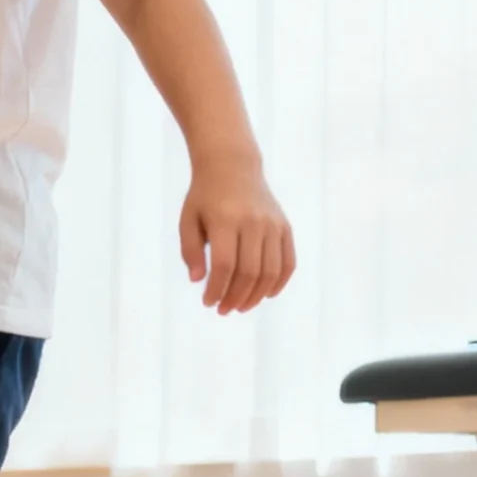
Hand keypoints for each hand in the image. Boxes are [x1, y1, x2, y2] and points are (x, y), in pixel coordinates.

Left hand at [181, 155, 294, 314]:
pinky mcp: (284, 226)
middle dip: (235, 297)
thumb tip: (199, 281)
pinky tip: (267, 294)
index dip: (217, 289)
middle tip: (224, 310)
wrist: (233, 166)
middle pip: (249, 272)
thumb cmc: (205, 196)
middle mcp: (253, 223)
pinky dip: (279, 282)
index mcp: (226, 221)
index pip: (224, 265)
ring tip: (241, 306)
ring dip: (256, 295)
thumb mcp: (188, 220)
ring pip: (270, 270)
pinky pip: (288, 261)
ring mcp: (272, 225)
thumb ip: (190, 251)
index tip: (208, 303)